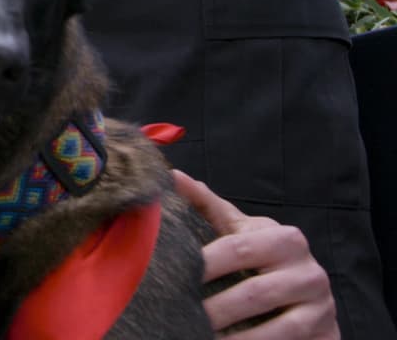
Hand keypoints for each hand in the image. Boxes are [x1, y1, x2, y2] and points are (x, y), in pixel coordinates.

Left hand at [173, 170, 338, 339]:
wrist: (308, 295)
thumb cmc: (265, 258)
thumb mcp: (242, 231)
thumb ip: (210, 207)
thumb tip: (173, 176)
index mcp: (285, 238)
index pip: (238, 249)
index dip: (205, 264)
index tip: (174, 276)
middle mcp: (310, 271)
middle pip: (255, 293)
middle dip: (216, 309)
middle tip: (184, 315)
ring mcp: (322, 306)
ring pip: (278, 328)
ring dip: (237, 338)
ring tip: (202, 337)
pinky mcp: (328, 334)